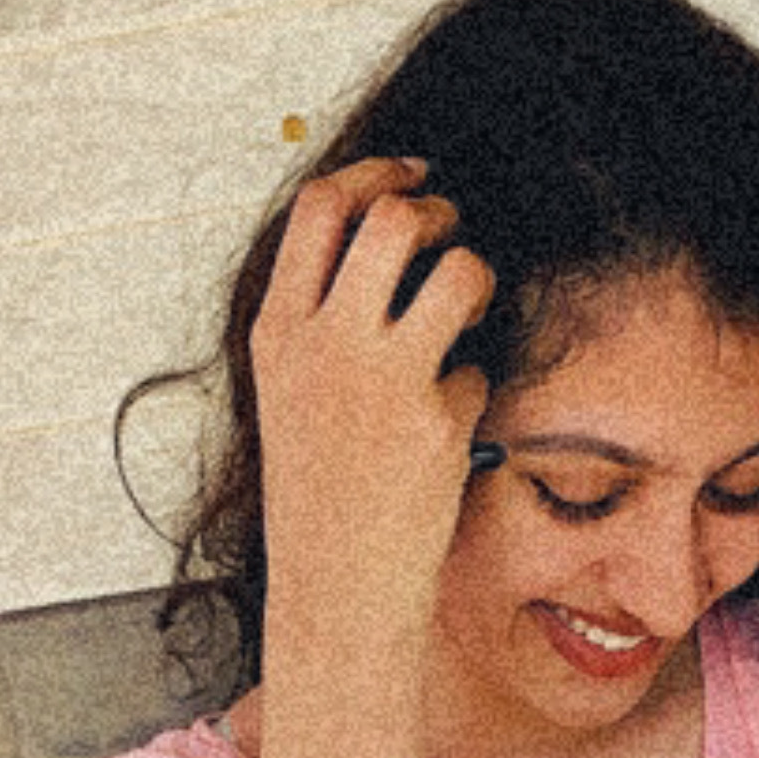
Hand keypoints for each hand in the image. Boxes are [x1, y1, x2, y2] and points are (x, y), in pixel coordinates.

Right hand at [250, 156, 495, 660]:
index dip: (376, 173)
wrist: (333, 585)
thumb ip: (318, 317)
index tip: (412, 174)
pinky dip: (475, 383)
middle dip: (434, 211)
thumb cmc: (318, 489)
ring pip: (455, 270)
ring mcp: (382, 380)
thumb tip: (379, 241)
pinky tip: (451, 423)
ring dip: (475, 275)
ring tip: (468, 308)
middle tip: (451, 234)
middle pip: (391, 218)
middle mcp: (324, 344)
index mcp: (279, 331)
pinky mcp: (436, 421)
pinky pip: (479, 365)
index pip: (321, 208)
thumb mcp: (289, 390)